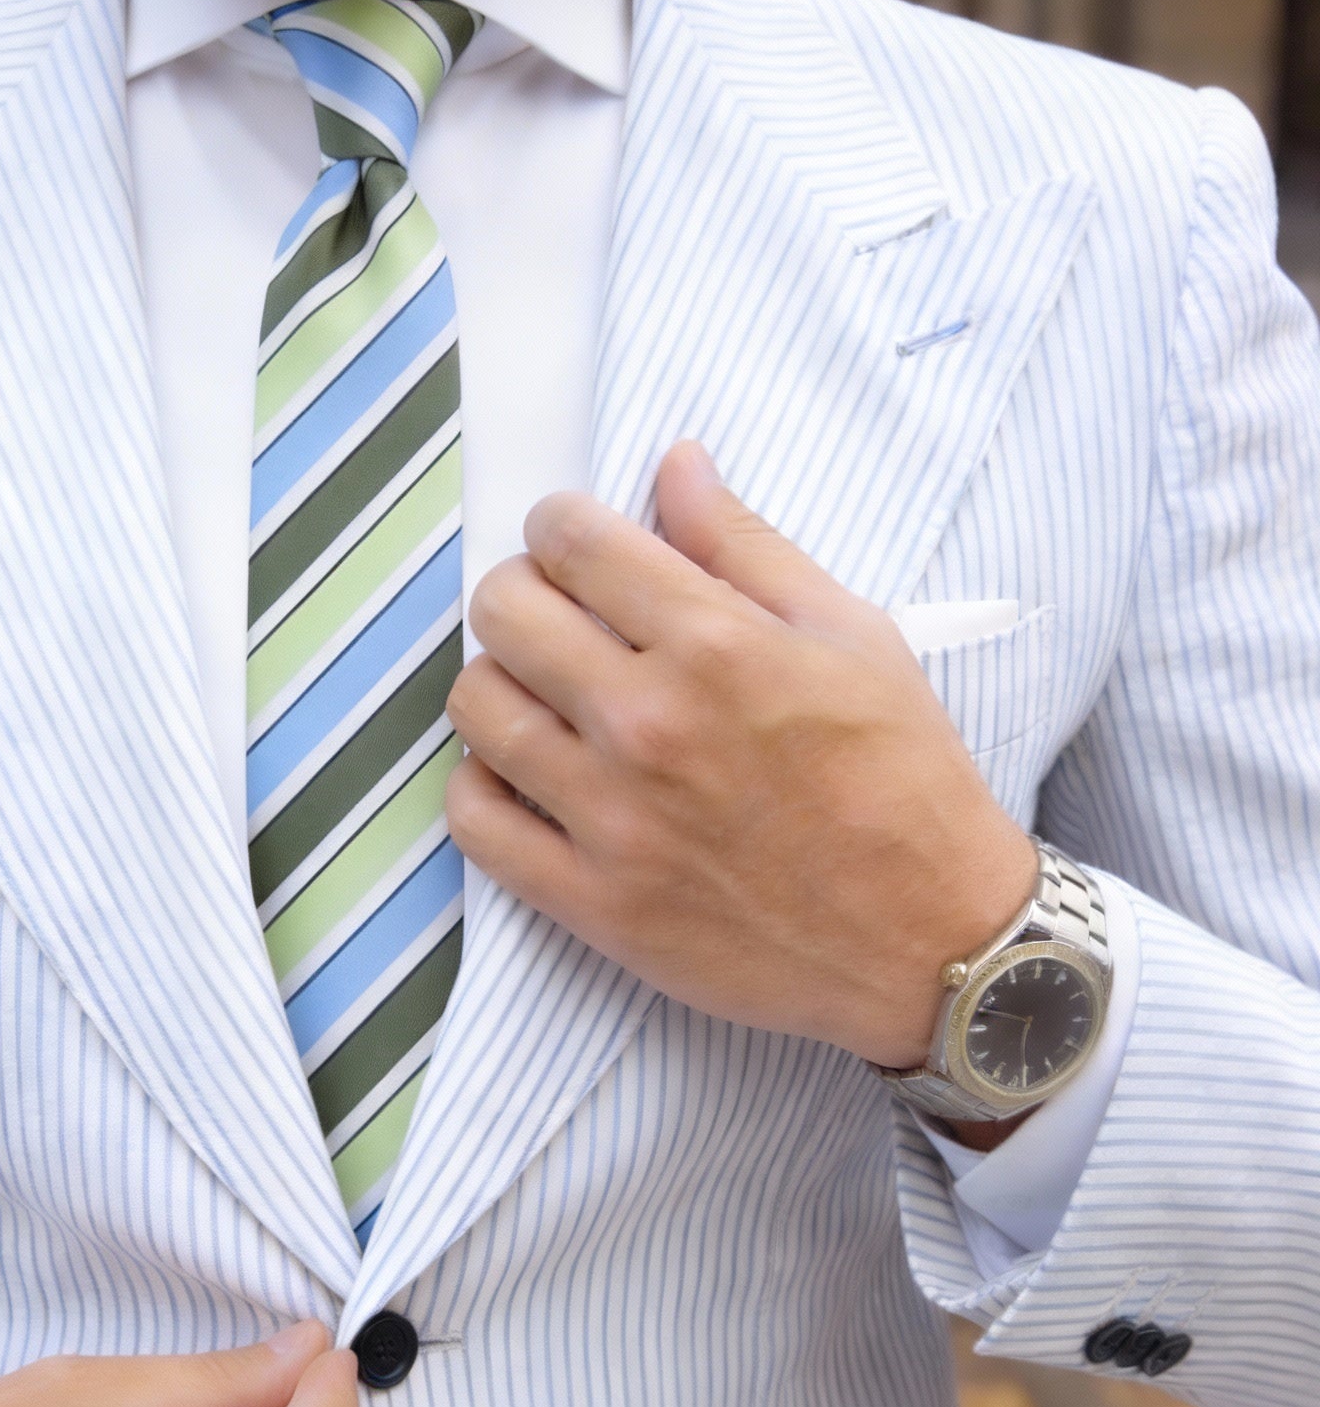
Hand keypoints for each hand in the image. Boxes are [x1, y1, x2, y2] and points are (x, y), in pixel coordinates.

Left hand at [444, 441, 1036, 1069]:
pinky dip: (483, 786)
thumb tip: (675, 464)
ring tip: (545, 698)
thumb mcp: (853, 635)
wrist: (931, 942)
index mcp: (715, 645)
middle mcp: (647, 723)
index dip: (561, 526)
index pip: (571, 542)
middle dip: (523, 593)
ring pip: (475, 707)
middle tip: (559, 617)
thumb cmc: (902, 782)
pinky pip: (473, 821)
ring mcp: (610, 817)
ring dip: (499, 685)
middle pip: (503, 612)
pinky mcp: (590, 900)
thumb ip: (746, 545)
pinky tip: (527, 775)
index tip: (576, 545)